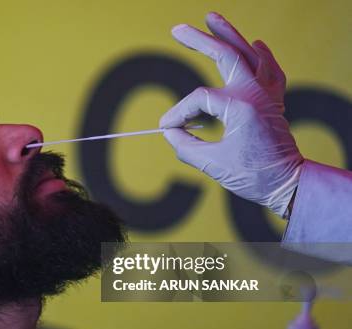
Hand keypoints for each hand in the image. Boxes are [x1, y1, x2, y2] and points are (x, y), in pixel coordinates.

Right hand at [159, 12, 303, 217]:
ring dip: (231, 35)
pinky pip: (270, 70)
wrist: (289, 184)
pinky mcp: (274, 102)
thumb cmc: (253, 176)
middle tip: (178, 29)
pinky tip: (256, 43)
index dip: (178, 112)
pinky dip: (262, 55)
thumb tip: (169, 131)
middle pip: (225, 55)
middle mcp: (256, 94)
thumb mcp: (212, 164)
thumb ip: (185, 145)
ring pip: (249, 54)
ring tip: (213, 18)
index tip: (165, 127)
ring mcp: (268, 95)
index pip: (199, 99)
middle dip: (200, 40)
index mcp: (240, 107)